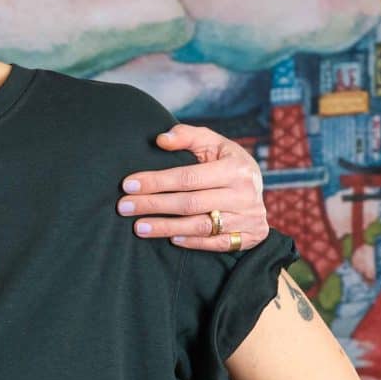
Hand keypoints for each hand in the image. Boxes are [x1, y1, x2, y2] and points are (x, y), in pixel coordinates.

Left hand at [119, 123, 270, 252]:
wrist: (257, 186)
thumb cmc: (225, 160)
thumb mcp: (211, 142)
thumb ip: (186, 136)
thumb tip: (160, 139)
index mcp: (235, 168)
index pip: (188, 177)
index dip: (156, 181)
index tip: (128, 185)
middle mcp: (244, 194)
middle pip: (190, 203)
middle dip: (153, 205)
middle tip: (124, 207)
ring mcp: (248, 217)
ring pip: (201, 226)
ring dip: (166, 228)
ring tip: (138, 227)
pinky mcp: (250, 236)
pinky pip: (217, 243)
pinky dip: (193, 242)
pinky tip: (170, 239)